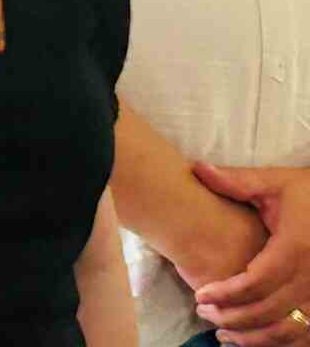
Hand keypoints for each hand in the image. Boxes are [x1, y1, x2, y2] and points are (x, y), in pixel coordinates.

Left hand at [190, 164, 309, 345]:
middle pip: (269, 311)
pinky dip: (277, 344)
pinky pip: (303, 334)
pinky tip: (251, 341)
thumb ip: (237, 181)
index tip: (200, 295)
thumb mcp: (276, 183)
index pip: (257, 282)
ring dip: (253, 338)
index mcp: (296, 249)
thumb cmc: (307, 195)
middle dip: (232, 317)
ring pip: (288, 331)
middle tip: (202, 312)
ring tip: (221, 333)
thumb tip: (198, 168)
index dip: (227, 293)